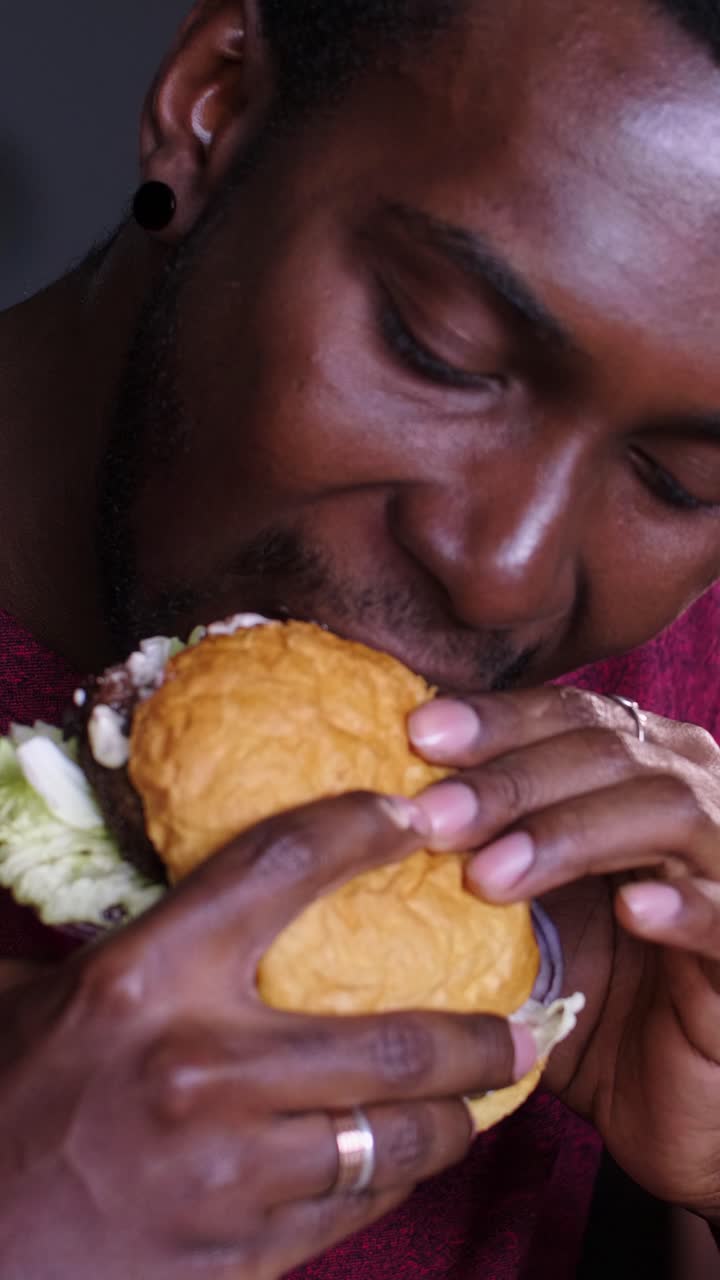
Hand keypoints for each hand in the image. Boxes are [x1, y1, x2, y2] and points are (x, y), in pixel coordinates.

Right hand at [0, 792, 531, 1279]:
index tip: (419, 815)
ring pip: (391, 1136)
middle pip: (388, 1035)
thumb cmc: (11, 1099)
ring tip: (485, 1098)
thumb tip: (213, 890)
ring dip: (454, 1117)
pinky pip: (352, 1210)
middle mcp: (196, 1066)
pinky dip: (395, 1179)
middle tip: (523, 1023)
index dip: (362, 827)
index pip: (278, 865)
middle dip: (478, 1034)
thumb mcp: (48, 997)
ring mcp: (224, 1172)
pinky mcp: (236, 1256)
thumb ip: (137, 946)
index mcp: (141, 976)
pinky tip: (408, 1160)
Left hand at [408, 689, 719, 1220]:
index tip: (416, 733)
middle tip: (432, 817)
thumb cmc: (588, 988)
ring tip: (489, 876)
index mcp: (640, 765)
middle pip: (608, 749)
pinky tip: (632, 911)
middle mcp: (695, 794)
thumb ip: (479, 850)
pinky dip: (686, 907)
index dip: (496, 719)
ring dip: (570, 835)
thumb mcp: (525, 910)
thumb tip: (368, 805)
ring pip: (668, 811)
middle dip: (511, 780)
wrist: (672, 1100)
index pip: (569, 716)